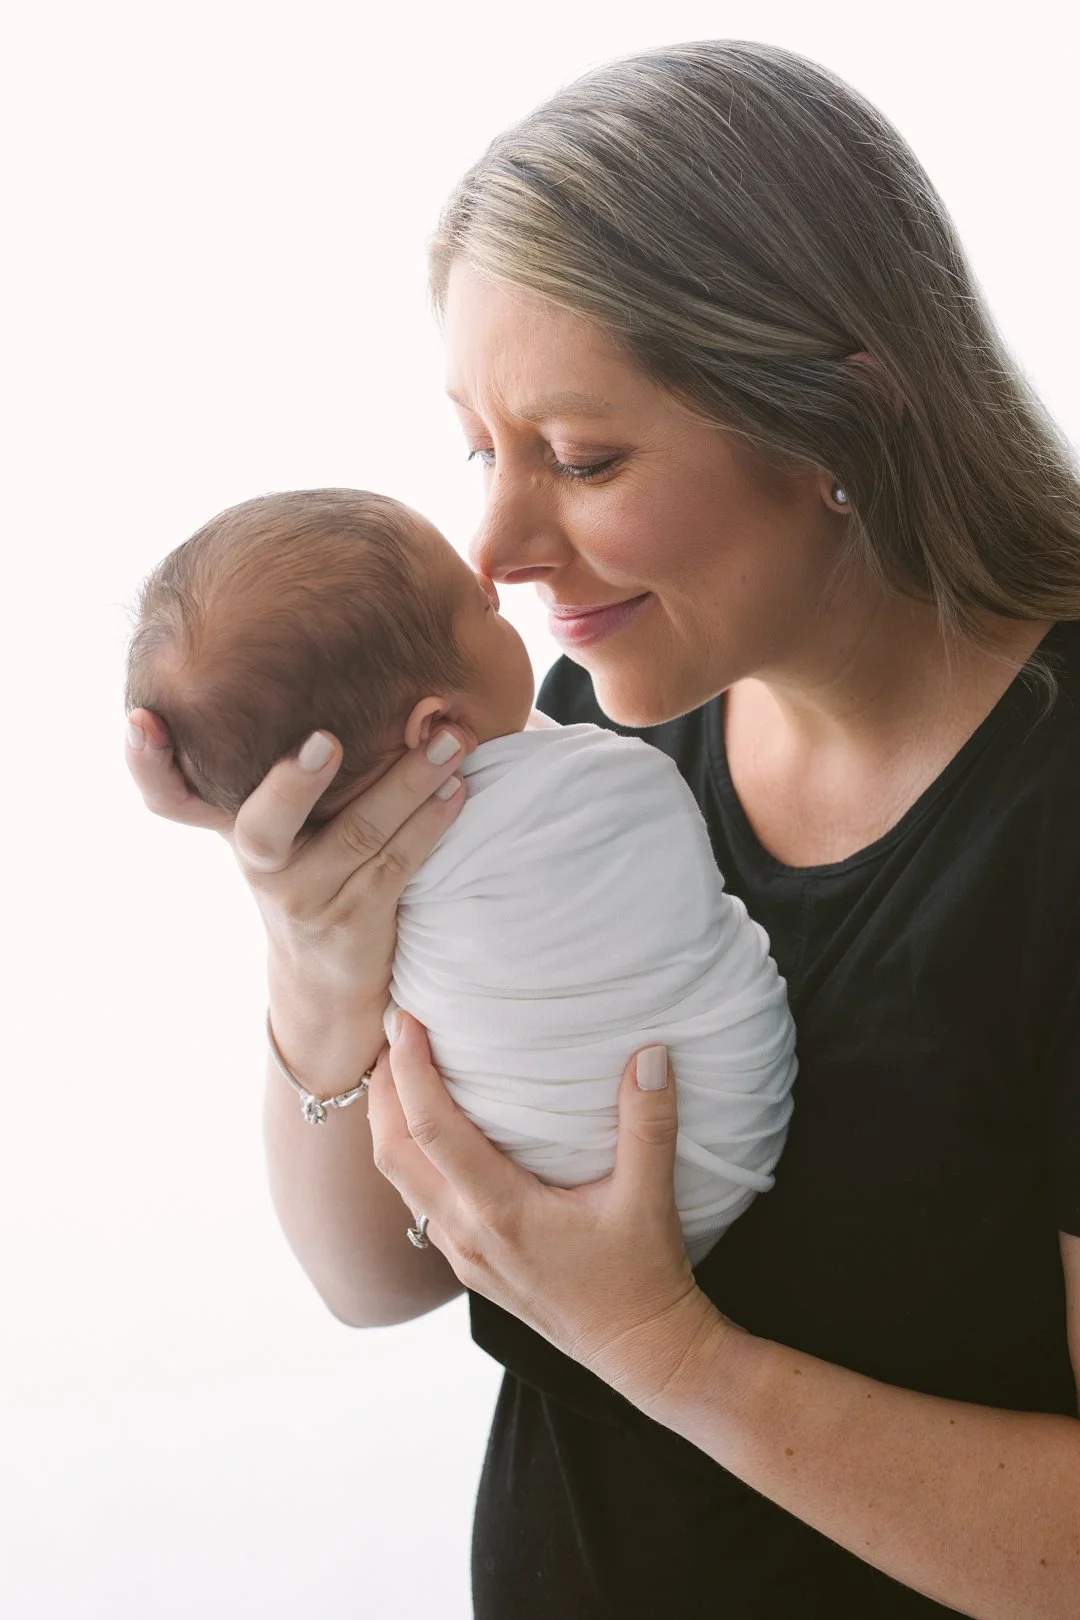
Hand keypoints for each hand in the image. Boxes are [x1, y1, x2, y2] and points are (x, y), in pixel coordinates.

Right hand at [124, 709, 474, 1003]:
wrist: (326, 976)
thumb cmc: (311, 866)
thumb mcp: (280, 822)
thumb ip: (297, 763)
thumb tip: (381, 685)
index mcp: (232, 824)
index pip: (167, 795)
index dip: (146, 762)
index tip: (140, 720)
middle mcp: (260, 864)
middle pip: (261, 826)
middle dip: (294, 783)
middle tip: (328, 740)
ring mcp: (305, 899)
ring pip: (359, 835)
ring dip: (410, 781)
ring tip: (451, 738)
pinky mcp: (355, 923)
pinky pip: (397, 865)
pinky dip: (431, 822)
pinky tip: (457, 789)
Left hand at [369, 1012, 729, 1414]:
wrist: (641, 1352)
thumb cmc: (644, 1277)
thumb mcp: (650, 1198)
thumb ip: (648, 1124)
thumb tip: (650, 1053)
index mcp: (502, 1212)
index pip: (434, 1129)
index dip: (412, 1071)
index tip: (405, 1020)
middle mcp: (469, 1234)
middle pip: (393, 1153)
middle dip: (383, 1089)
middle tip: (392, 1031)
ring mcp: (464, 1254)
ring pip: (399, 1180)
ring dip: (389, 1123)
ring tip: (402, 1070)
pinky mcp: (470, 1265)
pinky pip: (418, 1202)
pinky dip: (410, 1157)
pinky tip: (431, 1132)